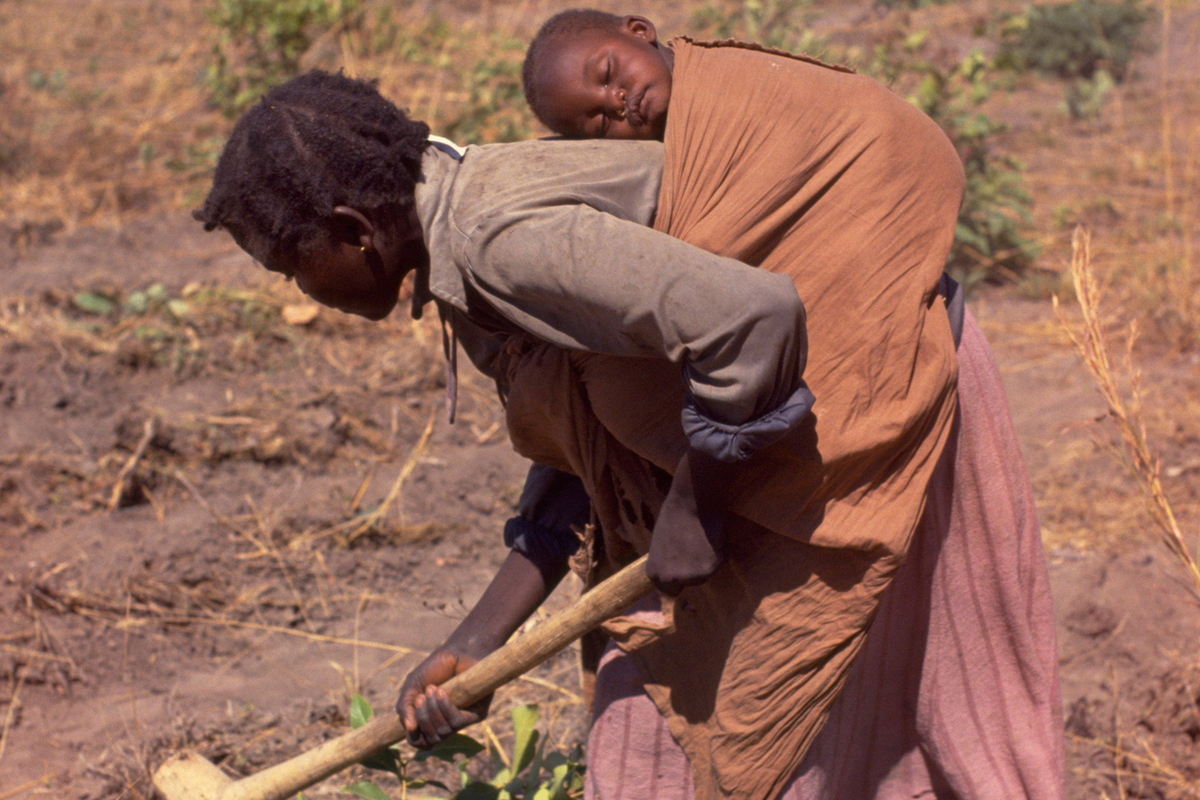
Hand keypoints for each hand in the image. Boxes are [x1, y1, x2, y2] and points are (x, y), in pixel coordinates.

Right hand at [395, 648, 490, 747]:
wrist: (458, 651)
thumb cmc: (435, 668)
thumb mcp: (413, 686)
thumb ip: (405, 707)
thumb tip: (409, 727)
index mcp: (432, 721)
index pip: (422, 743)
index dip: (413, 739)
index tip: (409, 723)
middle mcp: (448, 724)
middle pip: (431, 740)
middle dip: (422, 719)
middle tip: (420, 697)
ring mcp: (463, 720)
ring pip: (443, 731)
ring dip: (433, 711)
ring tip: (431, 689)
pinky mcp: (478, 714)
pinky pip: (457, 722)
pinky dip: (445, 708)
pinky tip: (442, 692)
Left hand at [646, 450, 727, 594]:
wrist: (691, 502)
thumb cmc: (673, 517)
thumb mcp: (660, 546)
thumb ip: (667, 562)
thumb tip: (675, 573)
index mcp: (654, 574)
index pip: (669, 591)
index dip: (679, 579)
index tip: (685, 566)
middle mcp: (671, 578)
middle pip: (691, 583)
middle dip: (695, 569)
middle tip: (695, 547)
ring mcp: (690, 576)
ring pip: (707, 574)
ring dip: (708, 560)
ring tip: (702, 539)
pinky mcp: (709, 568)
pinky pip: (720, 563)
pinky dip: (720, 552)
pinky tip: (713, 536)